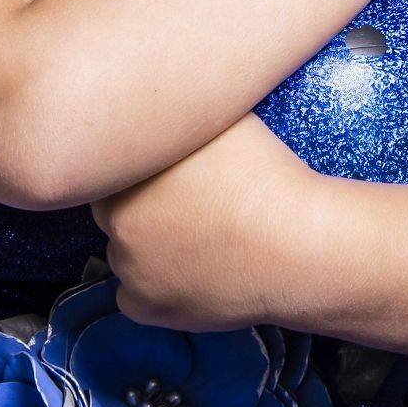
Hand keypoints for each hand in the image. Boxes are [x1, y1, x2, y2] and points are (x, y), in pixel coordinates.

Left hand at [89, 112, 309, 331]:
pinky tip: (184, 268)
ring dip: (143, 242)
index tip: (167, 167)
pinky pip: (131, 295)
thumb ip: (177, 112)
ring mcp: (129, 267)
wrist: (296, 245)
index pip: (111, 161)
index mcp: (128, 167)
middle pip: (111, 205)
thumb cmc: (264, 172)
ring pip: (122, 249)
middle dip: (138, 201)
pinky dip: (150, 284)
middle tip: (181, 199)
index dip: (139, 162)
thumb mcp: (219, 116)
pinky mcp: (147, 307)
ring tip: (192, 234)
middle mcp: (116, 217)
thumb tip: (163, 99)